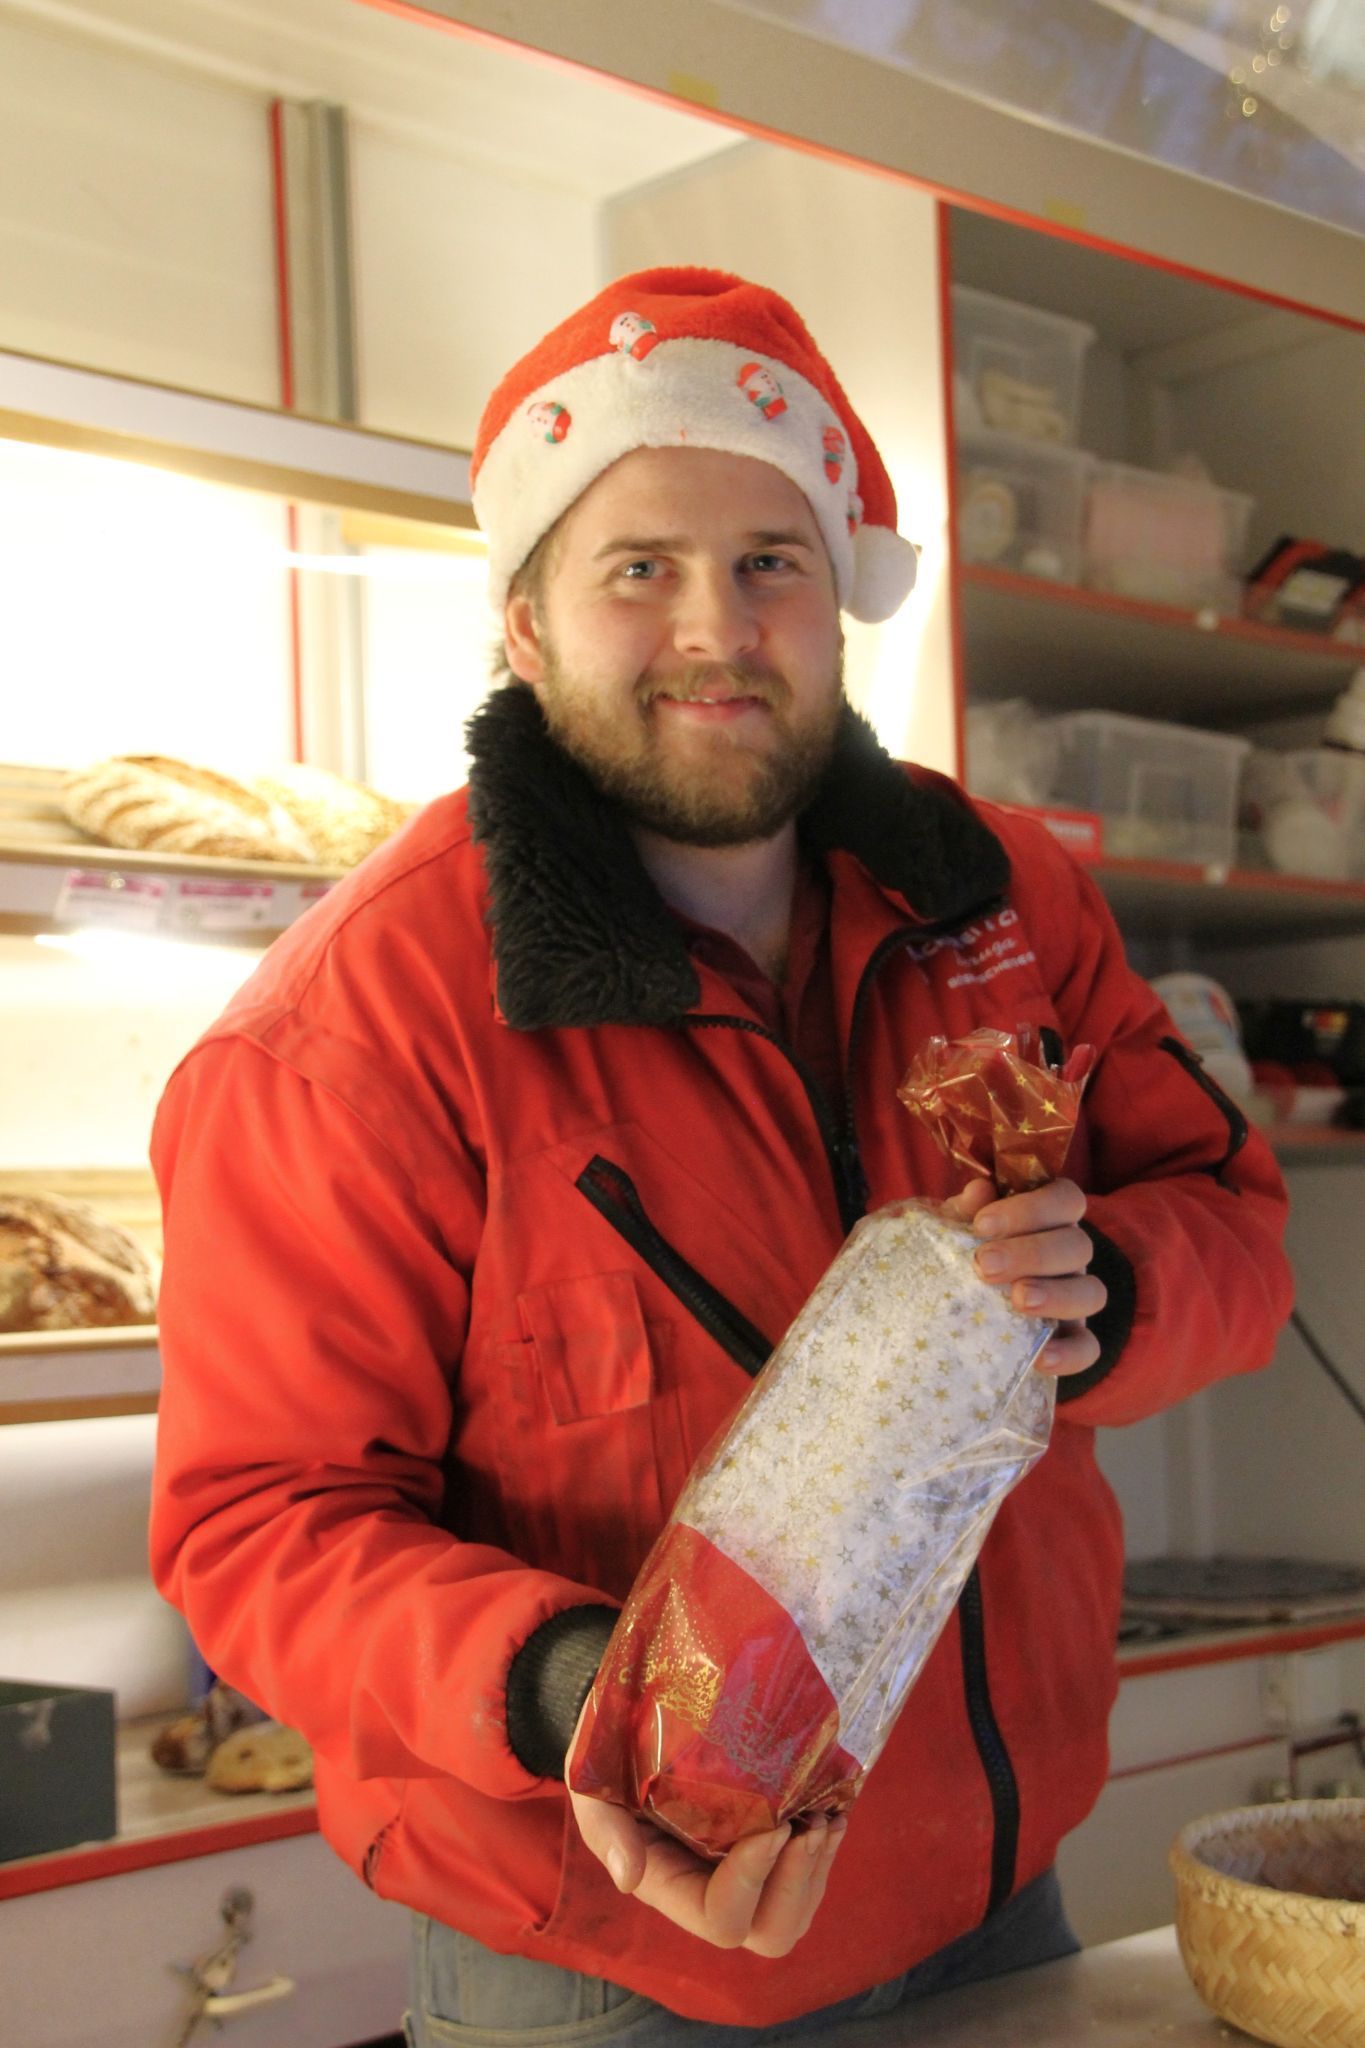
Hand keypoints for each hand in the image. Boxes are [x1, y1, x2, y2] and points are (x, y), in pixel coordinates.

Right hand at [566, 1705, 845, 1954]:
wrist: (630, 1720)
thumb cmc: (607, 1755)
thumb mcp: (591, 1784)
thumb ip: (605, 1830)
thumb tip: (628, 1878)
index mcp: (670, 1884)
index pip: (720, 1917)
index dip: (750, 1883)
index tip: (771, 1827)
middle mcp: (712, 1888)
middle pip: (772, 1932)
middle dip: (798, 1885)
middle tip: (810, 1826)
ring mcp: (745, 1870)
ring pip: (798, 1907)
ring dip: (818, 1866)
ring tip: (826, 1815)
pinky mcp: (768, 1842)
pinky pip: (809, 1871)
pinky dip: (827, 1846)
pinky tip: (834, 1805)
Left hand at [943, 1177, 1106, 1376]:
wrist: (956, 1309)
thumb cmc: (965, 1252)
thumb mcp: (959, 1226)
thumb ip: (966, 1210)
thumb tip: (978, 1191)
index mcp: (1049, 1217)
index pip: (1065, 1199)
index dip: (1031, 1207)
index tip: (982, 1224)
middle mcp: (1069, 1254)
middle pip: (1077, 1245)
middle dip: (1032, 1253)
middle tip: (985, 1265)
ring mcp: (1075, 1298)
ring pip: (1092, 1293)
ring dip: (1057, 1295)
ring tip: (1018, 1300)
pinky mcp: (1072, 1340)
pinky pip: (1089, 1347)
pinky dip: (1070, 1353)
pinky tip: (1040, 1357)